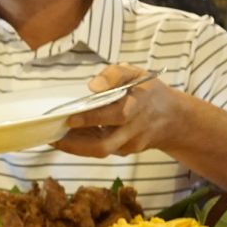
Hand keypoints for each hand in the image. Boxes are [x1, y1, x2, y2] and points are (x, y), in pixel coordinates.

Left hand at [51, 64, 183, 156]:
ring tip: (54, 137)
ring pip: (100, 151)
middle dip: (76, 142)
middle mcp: (135, 129)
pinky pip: (100, 150)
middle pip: (105, 144)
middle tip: (53, 134)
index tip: (70, 117)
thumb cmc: (147, 91)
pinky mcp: (125, 152)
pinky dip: (82, 145)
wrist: (173, 119)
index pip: (118, 115)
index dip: (94, 118)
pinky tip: (67, 137)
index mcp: (140, 105)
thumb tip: (93, 86)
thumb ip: (115, 74)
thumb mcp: (136, 73)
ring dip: (75, 146)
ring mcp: (130, 144)